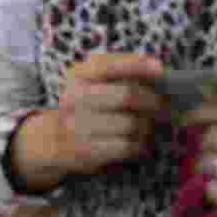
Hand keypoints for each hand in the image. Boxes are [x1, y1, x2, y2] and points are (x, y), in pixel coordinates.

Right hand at [54, 52, 165, 175]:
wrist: (52, 139)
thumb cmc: (84, 104)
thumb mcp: (91, 79)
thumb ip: (121, 69)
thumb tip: (158, 69)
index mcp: (78, 75)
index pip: (109, 65)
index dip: (137, 65)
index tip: (160, 70)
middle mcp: (75, 98)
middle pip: (127, 95)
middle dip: (152, 100)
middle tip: (164, 104)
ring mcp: (79, 126)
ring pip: (131, 123)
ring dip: (147, 124)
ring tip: (148, 123)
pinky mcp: (87, 151)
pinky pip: (128, 146)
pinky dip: (140, 143)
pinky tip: (138, 140)